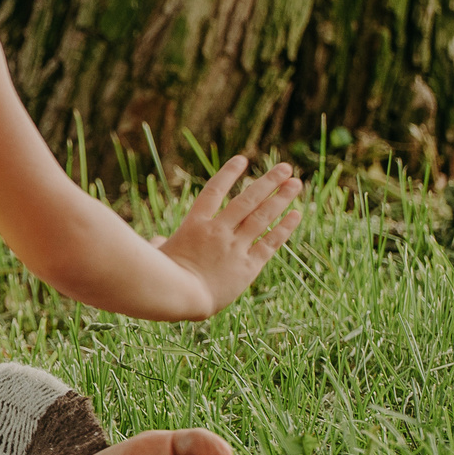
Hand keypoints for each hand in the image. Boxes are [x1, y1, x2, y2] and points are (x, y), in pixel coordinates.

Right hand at [153, 157, 302, 315]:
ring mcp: (234, 246)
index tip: (242, 160)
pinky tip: (296, 214)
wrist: (179, 295)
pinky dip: (284, 227)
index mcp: (194, 225)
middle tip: (285, 168)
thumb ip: (160, 243)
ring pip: (263, 216)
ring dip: (281, 198)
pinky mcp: (248, 266)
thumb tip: (157, 240)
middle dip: (268, 182)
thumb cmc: (160, 276)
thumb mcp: (157, 254)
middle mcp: (218, 231)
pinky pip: (270, 242)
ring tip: (296, 183)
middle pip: (247, 200)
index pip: (214, 191)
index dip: (229, 174)